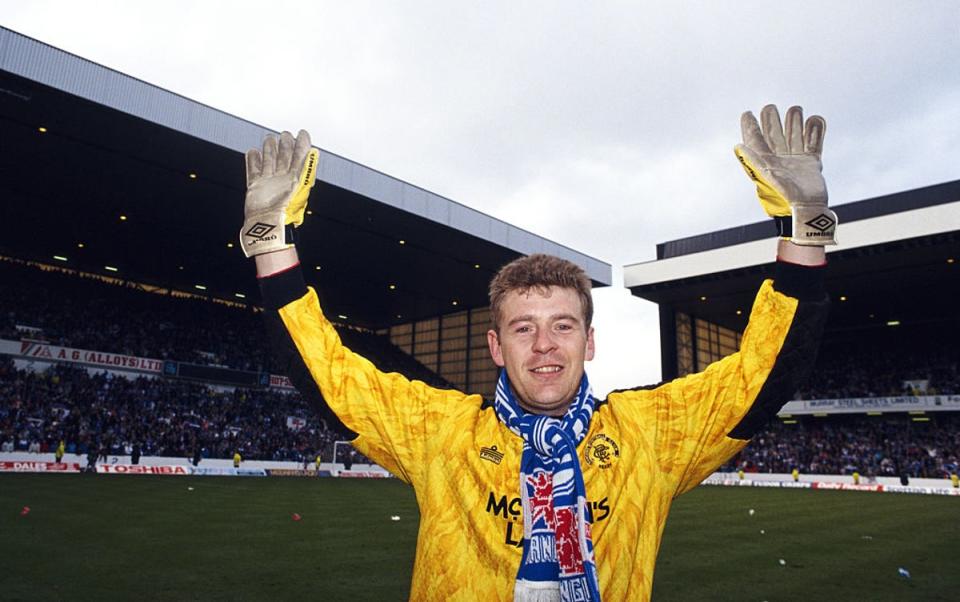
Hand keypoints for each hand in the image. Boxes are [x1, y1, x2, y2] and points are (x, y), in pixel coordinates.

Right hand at [240, 130, 318, 257]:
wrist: (268, 224)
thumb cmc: (286, 208)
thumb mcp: (300, 183)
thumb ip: (305, 164)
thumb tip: (313, 149)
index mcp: (296, 178)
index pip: (300, 156)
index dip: (302, 144)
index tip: (302, 133)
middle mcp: (283, 179)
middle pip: (284, 157)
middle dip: (285, 145)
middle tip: (285, 134)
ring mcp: (269, 183)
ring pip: (269, 161)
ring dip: (269, 149)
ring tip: (269, 139)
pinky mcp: (255, 187)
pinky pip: (253, 170)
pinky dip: (253, 160)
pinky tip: (253, 152)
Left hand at [735, 105, 836, 245]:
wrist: (806, 210)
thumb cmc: (782, 196)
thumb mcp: (764, 176)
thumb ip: (752, 160)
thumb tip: (738, 145)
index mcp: (765, 162)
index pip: (756, 140)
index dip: (750, 127)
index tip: (747, 113)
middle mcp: (779, 160)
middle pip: (775, 136)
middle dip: (772, 121)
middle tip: (769, 107)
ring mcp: (796, 162)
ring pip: (794, 137)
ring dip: (794, 123)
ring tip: (795, 108)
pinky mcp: (811, 164)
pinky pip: (814, 144)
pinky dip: (816, 132)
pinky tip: (815, 120)